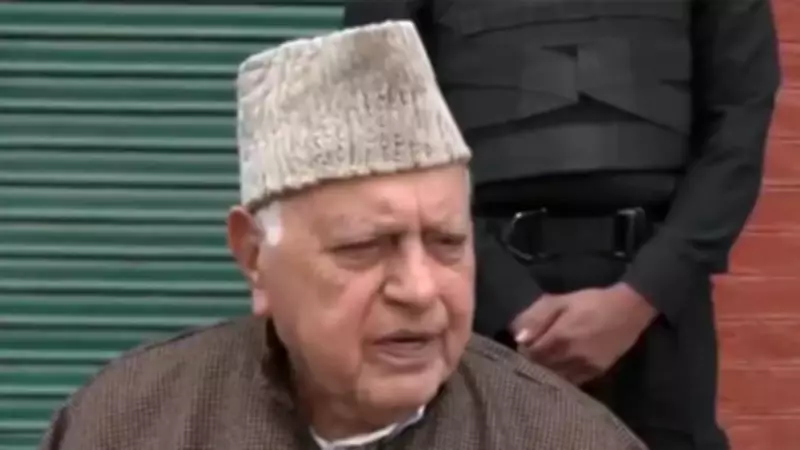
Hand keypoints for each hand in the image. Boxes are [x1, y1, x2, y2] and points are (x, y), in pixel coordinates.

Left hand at [510, 283, 656, 384]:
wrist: (629, 310)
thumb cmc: (592, 302)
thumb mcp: (562, 301)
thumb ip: (538, 318)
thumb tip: (519, 338)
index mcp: (560, 336)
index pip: (531, 354)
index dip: (524, 350)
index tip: (524, 344)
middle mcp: (571, 356)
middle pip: (541, 368)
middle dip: (533, 362)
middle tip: (534, 353)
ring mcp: (584, 366)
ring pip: (556, 378)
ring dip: (547, 371)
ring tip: (546, 361)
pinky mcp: (596, 373)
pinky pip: (572, 382)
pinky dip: (562, 377)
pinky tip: (560, 368)